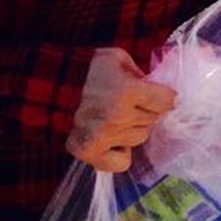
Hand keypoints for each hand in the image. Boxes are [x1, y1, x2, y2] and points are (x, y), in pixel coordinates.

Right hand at [67, 49, 175, 172]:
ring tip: (115, 117)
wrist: (52, 88)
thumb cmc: (90, 71)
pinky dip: (121, 154)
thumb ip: (143, 71)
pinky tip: (113, 140)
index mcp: (126, 91)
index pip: (168, 101)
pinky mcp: (88, 153)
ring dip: (132, 127)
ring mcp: (102, 137)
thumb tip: (163, 87)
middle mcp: (116, 118)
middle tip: (128, 102)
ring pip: (140, 137)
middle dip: (146, 109)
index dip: (163, 94)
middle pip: (153, 118)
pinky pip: (121, 163)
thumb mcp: (117, 58)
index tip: (154, 91)